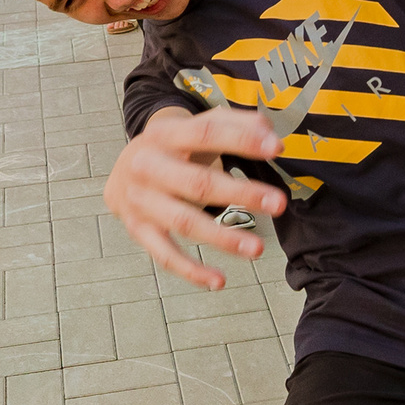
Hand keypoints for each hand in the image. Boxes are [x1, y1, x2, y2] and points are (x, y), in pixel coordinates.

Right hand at [104, 107, 288, 288]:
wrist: (124, 166)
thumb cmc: (174, 146)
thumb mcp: (195, 126)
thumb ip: (233, 123)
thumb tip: (268, 131)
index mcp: (164, 134)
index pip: (205, 133)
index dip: (242, 140)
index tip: (277, 148)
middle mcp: (147, 166)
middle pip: (197, 183)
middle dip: (241, 194)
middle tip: (280, 203)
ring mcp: (140, 201)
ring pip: (183, 223)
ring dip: (222, 238)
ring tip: (258, 249)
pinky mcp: (138, 229)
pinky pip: (164, 255)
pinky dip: (191, 270)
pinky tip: (220, 281)